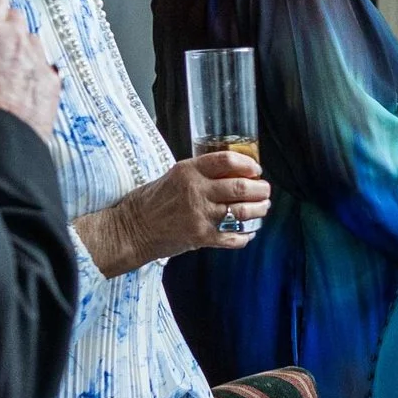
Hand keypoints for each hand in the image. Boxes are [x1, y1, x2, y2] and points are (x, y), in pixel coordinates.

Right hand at [0, 0, 60, 136]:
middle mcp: (15, 39)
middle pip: (15, 18)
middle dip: (4, 30)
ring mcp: (38, 60)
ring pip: (32, 43)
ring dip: (20, 53)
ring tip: (4, 78)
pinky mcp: (52, 81)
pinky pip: (44, 68)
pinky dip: (34, 75)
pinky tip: (19, 95)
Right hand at [118, 150, 271, 261]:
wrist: (132, 229)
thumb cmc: (152, 201)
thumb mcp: (173, 175)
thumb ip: (201, 173)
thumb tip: (234, 172)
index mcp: (188, 171)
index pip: (227, 161)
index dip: (248, 165)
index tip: (256, 170)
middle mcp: (196, 191)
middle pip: (241, 187)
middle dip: (260, 189)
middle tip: (265, 190)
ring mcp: (199, 215)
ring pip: (242, 211)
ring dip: (258, 210)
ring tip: (263, 208)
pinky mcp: (201, 237)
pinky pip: (233, 236)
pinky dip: (246, 235)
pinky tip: (248, 232)